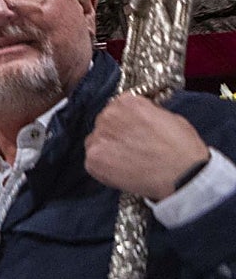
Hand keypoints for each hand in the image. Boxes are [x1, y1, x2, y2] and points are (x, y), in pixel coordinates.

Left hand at [85, 92, 210, 200]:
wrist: (185, 176)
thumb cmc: (183, 149)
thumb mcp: (169, 117)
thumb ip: (146, 113)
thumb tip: (138, 119)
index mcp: (126, 102)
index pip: (117, 107)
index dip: (125, 121)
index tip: (131, 131)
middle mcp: (108, 116)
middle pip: (104, 124)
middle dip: (115, 135)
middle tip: (131, 149)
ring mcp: (99, 138)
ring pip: (96, 142)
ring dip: (107, 150)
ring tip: (128, 162)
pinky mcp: (94, 159)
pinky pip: (93, 162)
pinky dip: (104, 168)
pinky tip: (122, 172)